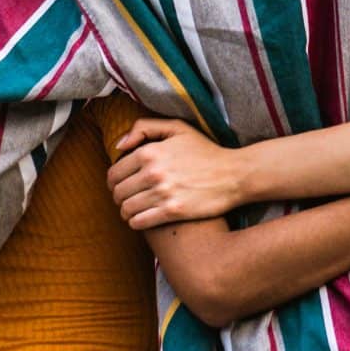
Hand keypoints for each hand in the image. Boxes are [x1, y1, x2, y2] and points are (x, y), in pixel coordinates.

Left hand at [108, 117, 246, 227]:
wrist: (235, 174)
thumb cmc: (205, 151)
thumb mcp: (178, 129)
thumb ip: (144, 128)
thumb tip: (119, 146)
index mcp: (150, 152)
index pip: (114, 173)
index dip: (114, 181)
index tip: (122, 185)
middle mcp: (153, 173)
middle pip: (118, 193)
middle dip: (119, 197)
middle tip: (128, 198)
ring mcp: (163, 193)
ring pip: (126, 209)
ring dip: (127, 211)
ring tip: (135, 210)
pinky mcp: (173, 211)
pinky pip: (139, 222)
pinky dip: (136, 222)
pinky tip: (143, 218)